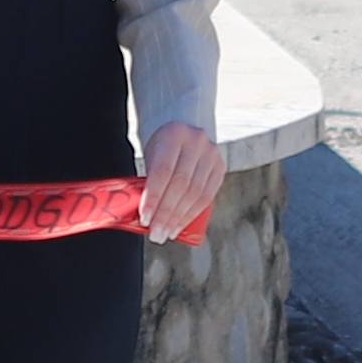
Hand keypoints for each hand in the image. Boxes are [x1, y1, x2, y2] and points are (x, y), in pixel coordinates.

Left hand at [138, 121, 223, 243]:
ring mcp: (211, 154)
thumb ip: (147, 180)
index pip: (162, 171)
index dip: (154, 198)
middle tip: (156, 233)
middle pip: (180, 185)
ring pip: (195, 193)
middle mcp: (196, 142)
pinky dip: (192, 214)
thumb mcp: (151, 156)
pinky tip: (180, 225)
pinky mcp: (220, 166)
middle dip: (166, 214)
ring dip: (179, 218)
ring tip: (166, 233)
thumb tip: (141, 216)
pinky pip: (207, 196)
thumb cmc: (161, 148)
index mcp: (174, 134)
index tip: (145, 219)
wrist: (183, 128)